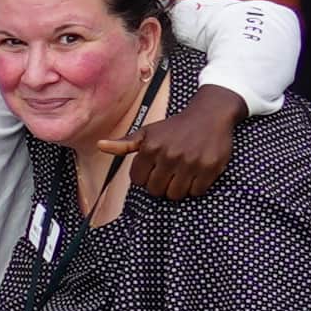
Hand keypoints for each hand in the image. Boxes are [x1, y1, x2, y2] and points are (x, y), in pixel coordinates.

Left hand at [123, 78, 243, 201]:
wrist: (209, 115)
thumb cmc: (175, 127)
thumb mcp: (147, 132)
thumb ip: (124, 144)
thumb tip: (100, 145)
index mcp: (151, 148)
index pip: (138, 181)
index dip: (145, 178)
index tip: (153, 169)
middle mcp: (170, 155)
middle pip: (156, 190)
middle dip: (160, 185)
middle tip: (168, 173)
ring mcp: (191, 162)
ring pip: (175, 194)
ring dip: (177, 189)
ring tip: (181, 175)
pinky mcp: (210, 168)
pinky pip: (196, 191)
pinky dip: (195, 187)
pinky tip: (195, 174)